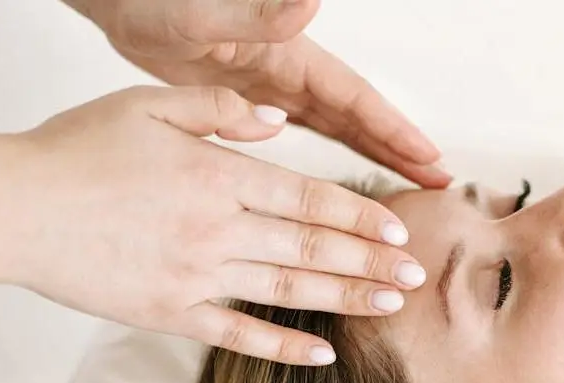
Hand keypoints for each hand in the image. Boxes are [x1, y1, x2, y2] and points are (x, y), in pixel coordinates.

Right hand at [0, 85, 428, 364]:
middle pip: (312, 249)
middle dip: (372, 263)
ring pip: (289, 292)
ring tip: (390, 306)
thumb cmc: (78, 151)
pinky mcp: (171, 314)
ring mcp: (196, 277)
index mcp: (218, 177)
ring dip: (346, 300)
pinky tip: (322, 355)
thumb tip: (279, 121)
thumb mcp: (149, 105)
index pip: (310, 199)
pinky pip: (238, 335)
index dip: (360, 216)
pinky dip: (283, 346)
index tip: (399, 230)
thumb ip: (221, 112)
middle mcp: (218, 229)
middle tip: (417, 278)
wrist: (14, 209)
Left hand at [66, 0, 451, 188]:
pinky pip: (311, 133)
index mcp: (291, 56)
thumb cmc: (159, 5)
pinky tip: (347, 177)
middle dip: (401, 149)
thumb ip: (262, 13)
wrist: (123, 7)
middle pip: (361, 118)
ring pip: (341, 129)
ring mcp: (278, 88)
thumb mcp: (207, 15)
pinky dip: (336, 153)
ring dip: (377, 156)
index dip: (395, 129)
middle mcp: (293, 73)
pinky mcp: (257, 102)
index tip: (430, 156)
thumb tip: (312, 0)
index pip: (356, 98)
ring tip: (413, 184)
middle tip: (440, 181)